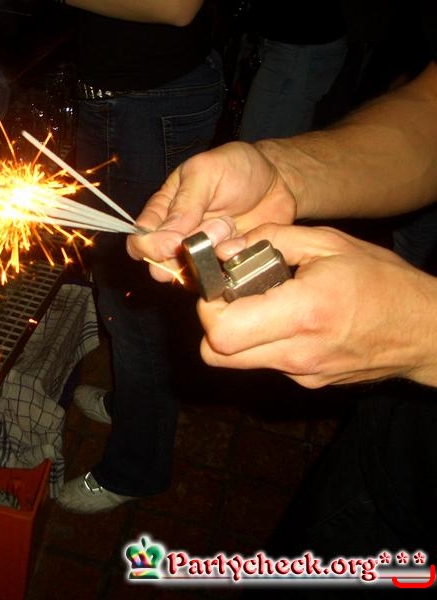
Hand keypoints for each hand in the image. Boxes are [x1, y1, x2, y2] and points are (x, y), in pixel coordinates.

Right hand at [126, 141, 296, 281]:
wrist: (277, 180)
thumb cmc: (237, 168)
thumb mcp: (206, 172)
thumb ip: (184, 203)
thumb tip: (165, 237)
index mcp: (162, 211)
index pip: (139, 239)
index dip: (150, 247)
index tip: (173, 243)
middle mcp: (176, 237)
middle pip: (162, 264)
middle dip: (186, 255)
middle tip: (211, 234)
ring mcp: (200, 254)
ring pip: (191, 274)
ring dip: (212, 257)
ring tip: (231, 229)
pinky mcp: (223, 265)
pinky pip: (218, 278)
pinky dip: (232, 263)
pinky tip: (244, 242)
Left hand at [196, 223, 436, 388]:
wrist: (426, 331)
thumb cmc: (383, 282)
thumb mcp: (330, 243)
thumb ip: (271, 239)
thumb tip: (227, 249)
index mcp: (303, 313)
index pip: (221, 331)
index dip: (208, 307)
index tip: (220, 285)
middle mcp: (297, 352)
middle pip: (217, 355)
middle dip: (213, 323)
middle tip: (230, 297)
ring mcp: (302, 373)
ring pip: (237, 362)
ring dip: (236, 333)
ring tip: (261, 305)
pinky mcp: (307, 382)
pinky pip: (265, 363)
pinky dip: (262, 342)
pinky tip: (286, 320)